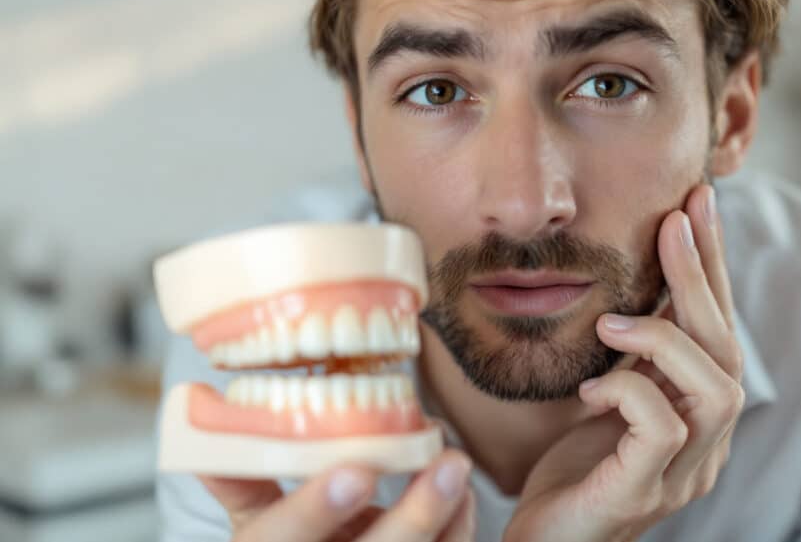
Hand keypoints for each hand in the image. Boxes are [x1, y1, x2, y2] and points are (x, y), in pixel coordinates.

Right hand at [200, 448, 475, 541]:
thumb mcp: (255, 521)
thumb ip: (239, 477)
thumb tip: (199, 410)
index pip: (282, 540)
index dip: (315, 509)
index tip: (356, 471)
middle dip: (414, 518)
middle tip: (448, 463)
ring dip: (449, 519)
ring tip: (459, 468)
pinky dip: (458, 530)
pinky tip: (463, 495)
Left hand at [503, 184, 744, 541]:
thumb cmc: (570, 471)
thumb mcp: (606, 396)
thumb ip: (633, 355)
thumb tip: (641, 281)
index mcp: (697, 417)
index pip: (719, 332)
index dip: (712, 267)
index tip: (698, 205)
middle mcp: (705, 446)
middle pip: (728, 350)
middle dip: (701, 277)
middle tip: (675, 220)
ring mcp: (681, 475)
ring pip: (715, 388)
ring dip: (666, 338)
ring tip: (612, 323)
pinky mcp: (642, 493)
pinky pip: (663, 428)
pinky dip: (629, 390)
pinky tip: (592, 389)